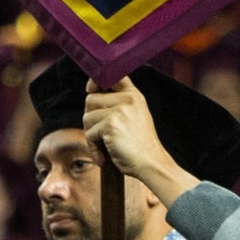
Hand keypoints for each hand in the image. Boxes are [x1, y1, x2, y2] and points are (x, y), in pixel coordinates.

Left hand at [85, 79, 197, 208]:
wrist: (152, 164)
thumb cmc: (141, 147)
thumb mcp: (136, 118)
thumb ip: (119, 106)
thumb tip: (91, 97)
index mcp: (134, 96)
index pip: (114, 75)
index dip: (97, 79)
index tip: (90, 88)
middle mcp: (127, 99)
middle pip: (91, 99)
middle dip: (90, 119)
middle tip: (99, 136)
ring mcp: (119, 111)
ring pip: (87, 117)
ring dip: (91, 135)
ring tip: (103, 147)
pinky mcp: (110, 124)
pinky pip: (89, 134)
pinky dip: (92, 148)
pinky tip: (103, 157)